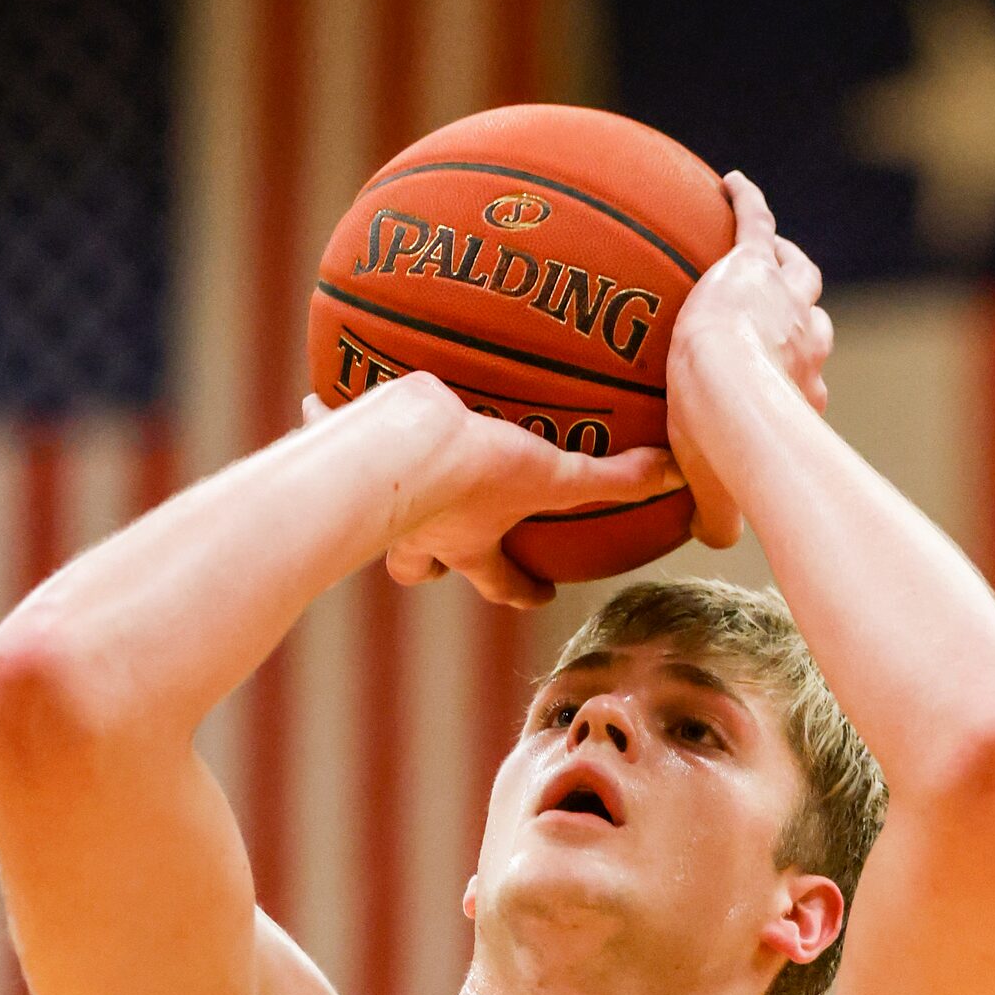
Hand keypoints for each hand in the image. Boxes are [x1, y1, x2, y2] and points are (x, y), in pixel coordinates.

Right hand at [303, 379, 681, 608]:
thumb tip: (678, 474)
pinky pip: (326, 435)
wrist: (389, 450)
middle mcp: (416, 530)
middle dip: (425, 564)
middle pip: (417, 566)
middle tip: (433, 553)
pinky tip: (316, 402)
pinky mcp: (337, 451)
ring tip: (375, 467)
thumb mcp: (550, 476)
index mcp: (466, 542)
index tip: (540, 592)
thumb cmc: (468, 475)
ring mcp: (372, 499)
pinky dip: (322, 425)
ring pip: (366, 515)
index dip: (522, 590)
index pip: (499, 580)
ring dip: (373, 499)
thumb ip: (613, 479)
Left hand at [666, 170, 833, 547]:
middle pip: (809, 323)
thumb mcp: (719, 493)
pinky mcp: (753, 265)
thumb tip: (712, 541)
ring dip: (785, 262)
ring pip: (796, 272)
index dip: (788, 385)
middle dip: (798, 321)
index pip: (800, 383)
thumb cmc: (726, 452)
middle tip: (776, 314)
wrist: (726, 399)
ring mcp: (783, 302)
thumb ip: (716, 516)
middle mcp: (805, 344)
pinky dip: (745, 202)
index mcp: (800, 392)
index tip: (770, 392)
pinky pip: (754, 223)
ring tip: (766, 250)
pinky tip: (728, 183)